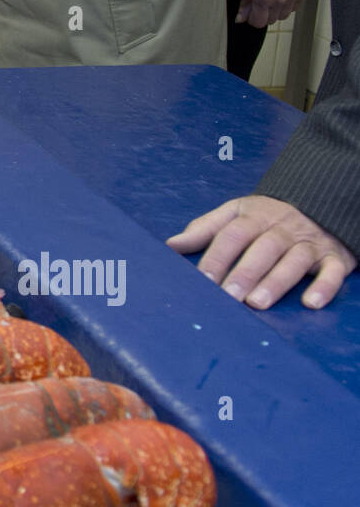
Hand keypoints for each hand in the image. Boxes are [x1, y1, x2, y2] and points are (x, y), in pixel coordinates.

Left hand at [166, 195, 355, 309]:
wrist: (320, 202)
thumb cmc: (268, 215)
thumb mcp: (235, 213)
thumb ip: (205, 229)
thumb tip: (171, 245)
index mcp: (254, 216)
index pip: (233, 234)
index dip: (217, 256)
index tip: (202, 280)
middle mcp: (282, 229)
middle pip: (263, 248)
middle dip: (244, 273)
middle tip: (228, 297)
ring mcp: (310, 243)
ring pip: (294, 260)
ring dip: (276, 282)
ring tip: (257, 304)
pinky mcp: (336, 257)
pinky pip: (333, 271)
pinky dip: (325, 286)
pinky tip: (311, 303)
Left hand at [237, 0, 309, 28]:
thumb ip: (245, 3)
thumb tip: (240, 19)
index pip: (258, 23)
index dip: (253, 18)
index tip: (252, 12)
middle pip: (271, 21)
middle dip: (264, 13)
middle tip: (261, 0)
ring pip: (283, 16)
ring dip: (276, 10)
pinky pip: (293, 7)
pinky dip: (287, 4)